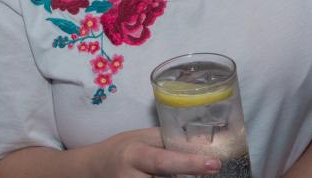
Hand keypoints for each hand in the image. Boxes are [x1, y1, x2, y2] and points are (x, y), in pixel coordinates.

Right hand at [91, 128, 220, 177]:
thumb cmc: (123, 148)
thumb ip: (169, 141)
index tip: (214, 164)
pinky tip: (169, 176)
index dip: (189, 164)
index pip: (164, 161)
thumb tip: (203, 143)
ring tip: (185, 173)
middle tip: (207, 170)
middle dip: (188, 177)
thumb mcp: (142, 138)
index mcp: (135, 155)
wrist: (96, 167)